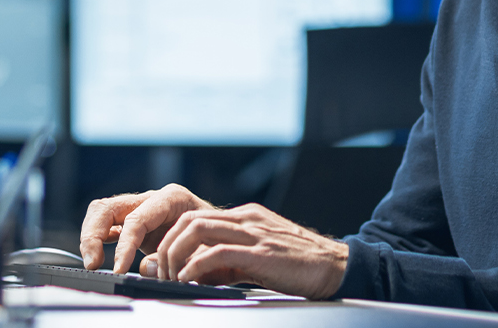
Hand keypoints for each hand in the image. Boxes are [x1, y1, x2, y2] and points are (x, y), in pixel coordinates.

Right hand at [78, 184, 214, 272]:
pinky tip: (97, 257)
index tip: (118, 268)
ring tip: (92, 262)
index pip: (136, 218)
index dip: (124, 245)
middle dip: (94, 235)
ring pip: (102, 212)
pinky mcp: (134, 223)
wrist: (227, 237)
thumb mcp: (205, 250)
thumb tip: (146, 267)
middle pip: (109, 207)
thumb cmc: (219, 241)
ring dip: (91, 236)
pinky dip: (98, 240)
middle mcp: (152, 199)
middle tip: (93, 263)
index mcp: (172, 198)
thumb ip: (177, 257)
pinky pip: (108, 225)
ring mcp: (141, 209)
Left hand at [142, 203, 348, 299]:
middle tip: (161, 273)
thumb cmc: (297, 267)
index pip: (194, 218)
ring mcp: (254, 233)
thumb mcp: (255, 262)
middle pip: (189, 220)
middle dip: (167, 246)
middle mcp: (247, 219)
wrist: (336, 267)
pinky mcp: (261, 252)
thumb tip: (187, 274)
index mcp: (246, 217)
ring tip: (173, 278)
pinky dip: (196, 266)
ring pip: (197, 230)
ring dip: (176, 256)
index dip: (171, 240)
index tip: (163, 265)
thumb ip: (224, 264)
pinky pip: (217, 252)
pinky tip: (190, 280)